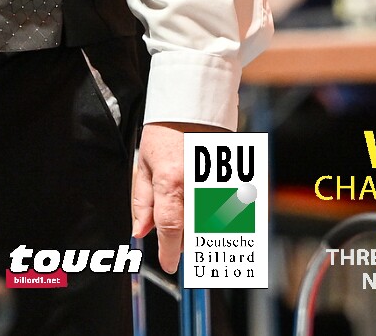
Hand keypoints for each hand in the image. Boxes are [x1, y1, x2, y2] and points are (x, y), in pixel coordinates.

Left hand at [131, 121, 222, 272]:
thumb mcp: (143, 166)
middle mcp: (196, 185)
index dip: (168, 251)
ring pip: (214, 226)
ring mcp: (219, 184)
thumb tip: (140, 232)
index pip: (170, 227)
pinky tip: (215, 213)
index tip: (168, 264)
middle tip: (176, 238)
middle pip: (194, 231)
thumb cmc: (163, 135)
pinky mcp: (235, 182)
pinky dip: (224, 220)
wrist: (192, 110)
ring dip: (203, 231)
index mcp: (170, 181)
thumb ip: (142, 202)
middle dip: (184, 242)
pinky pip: (233, 214)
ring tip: (192, 217)